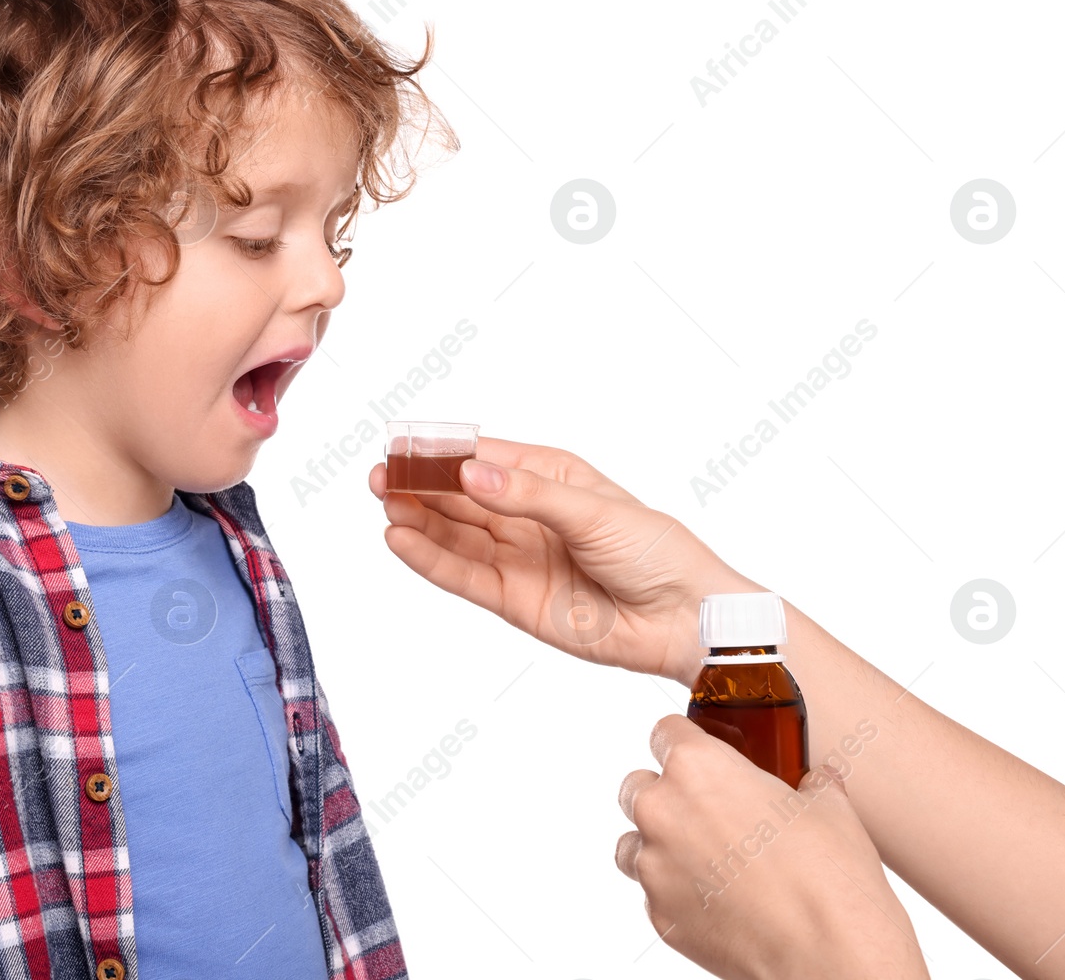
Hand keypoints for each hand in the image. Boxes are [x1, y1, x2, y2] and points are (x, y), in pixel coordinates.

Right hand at [369, 435, 761, 684]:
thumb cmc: (656, 552)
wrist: (683, 618)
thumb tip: (471, 476)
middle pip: (460, 496)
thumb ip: (528, 496)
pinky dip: (430, 559)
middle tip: (381, 474)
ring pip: (454, 534)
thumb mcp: (594, 512)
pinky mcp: (513, 599)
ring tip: (384, 501)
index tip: (404, 444)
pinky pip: (463, 575)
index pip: (484, 458)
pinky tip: (401, 540)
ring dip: (417, 519)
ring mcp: (518, 557)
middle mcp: (527, 514)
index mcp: (550, 477)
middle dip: (420, 484)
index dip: (443, 453)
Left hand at [615, 716, 929, 979]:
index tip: (698, 752)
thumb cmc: (828, 877)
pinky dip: (674, 891)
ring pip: (632, 841)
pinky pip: (652, 892)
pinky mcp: (658, 914)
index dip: (684, 741)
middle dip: (666, 794)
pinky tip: (714, 898)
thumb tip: (815, 781)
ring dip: (658, 844)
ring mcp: (654, 867)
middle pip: (638, 785)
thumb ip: (810, 782)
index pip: (665, 733)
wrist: (827, 952)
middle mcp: (662, 811)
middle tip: (706, 811)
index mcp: (697, 768)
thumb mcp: (829, 806)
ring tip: (705, 858)